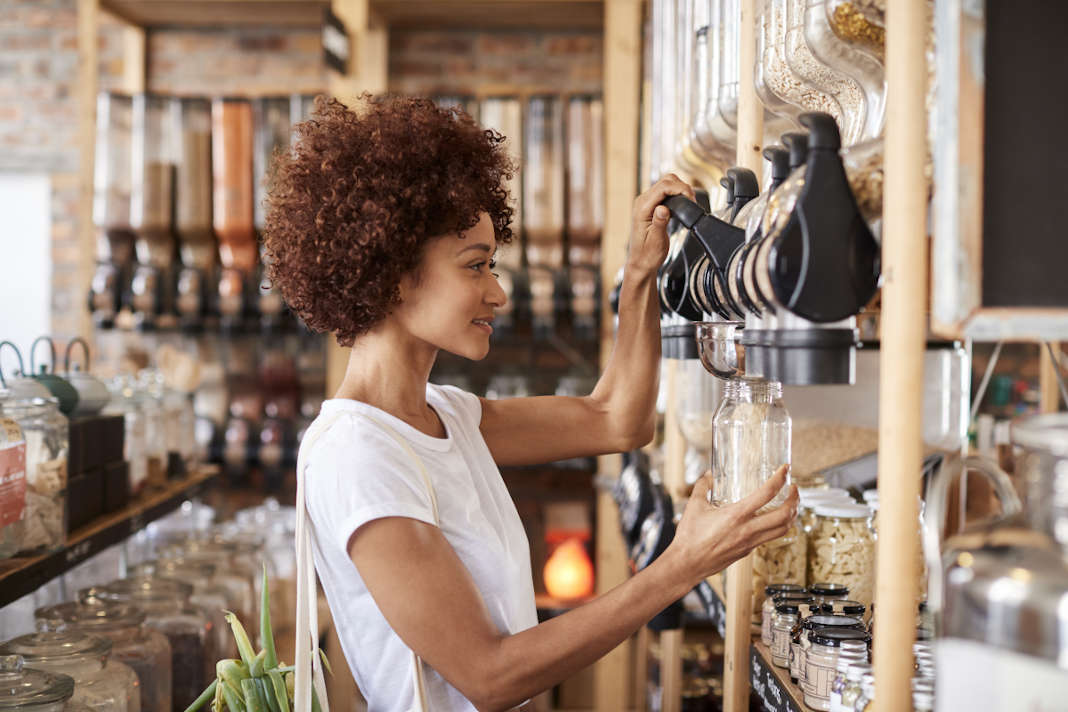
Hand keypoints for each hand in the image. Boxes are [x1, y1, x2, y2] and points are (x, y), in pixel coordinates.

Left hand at [626, 174, 696, 276]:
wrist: (642, 262)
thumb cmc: (648, 255)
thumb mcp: (656, 241)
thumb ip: (659, 223)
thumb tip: (662, 208)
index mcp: (642, 208)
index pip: (663, 187)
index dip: (680, 189)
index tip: (690, 198)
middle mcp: (643, 202)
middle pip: (666, 181)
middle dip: (682, 187)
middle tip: (691, 202)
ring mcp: (647, 203)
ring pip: (667, 184)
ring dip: (680, 190)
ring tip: (689, 203)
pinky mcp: (652, 206)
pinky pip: (666, 192)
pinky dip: (677, 194)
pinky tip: (683, 205)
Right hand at [666, 464, 798, 584]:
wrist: (688, 564)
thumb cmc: (689, 536)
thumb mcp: (694, 506)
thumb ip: (703, 487)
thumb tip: (709, 474)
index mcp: (736, 515)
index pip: (767, 493)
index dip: (780, 478)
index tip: (785, 469)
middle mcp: (748, 529)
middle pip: (784, 515)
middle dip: (794, 499)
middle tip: (794, 488)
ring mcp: (750, 542)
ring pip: (783, 529)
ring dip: (791, 515)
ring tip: (791, 504)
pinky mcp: (748, 550)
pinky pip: (771, 537)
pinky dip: (779, 526)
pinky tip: (774, 519)